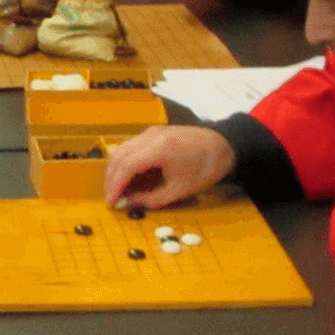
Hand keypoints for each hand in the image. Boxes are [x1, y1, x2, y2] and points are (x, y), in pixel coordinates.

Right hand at [104, 127, 235, 208]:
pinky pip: (131, 146)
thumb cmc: (205, 169)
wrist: (223, 146)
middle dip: (111, 179)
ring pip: (121, 149)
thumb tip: (129, 203)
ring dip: (115, 169)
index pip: (127, 166)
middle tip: (111, 198)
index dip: (115, 185)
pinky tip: (127, 177)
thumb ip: (151, 198)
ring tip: (116, 189)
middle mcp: (151, 136)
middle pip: (119, 155)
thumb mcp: (179, 190)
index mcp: (160, 149)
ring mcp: (151, 132)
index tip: (111, 202)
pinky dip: (124, 162)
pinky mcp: (153, 132)